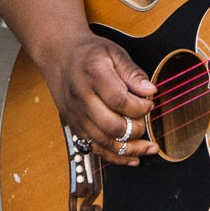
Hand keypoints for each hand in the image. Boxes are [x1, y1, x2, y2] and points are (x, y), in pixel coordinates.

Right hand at [40, 33, 157, 165]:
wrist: (59, 55)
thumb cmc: (89, 52)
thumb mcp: (114, 52)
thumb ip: (133, 72)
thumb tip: (151, 91)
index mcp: (94, 76)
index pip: (120, 100)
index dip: (140, 107)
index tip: (150, 103)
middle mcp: (82, 99)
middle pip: (111, 126)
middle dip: (136, 129)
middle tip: (147, 121)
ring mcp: (76, 116)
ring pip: (103, 142)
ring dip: (129, 149)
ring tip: (149, 148)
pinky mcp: (74, 127)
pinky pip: (94, 149)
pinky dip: (115, 156)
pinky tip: (132, 158)